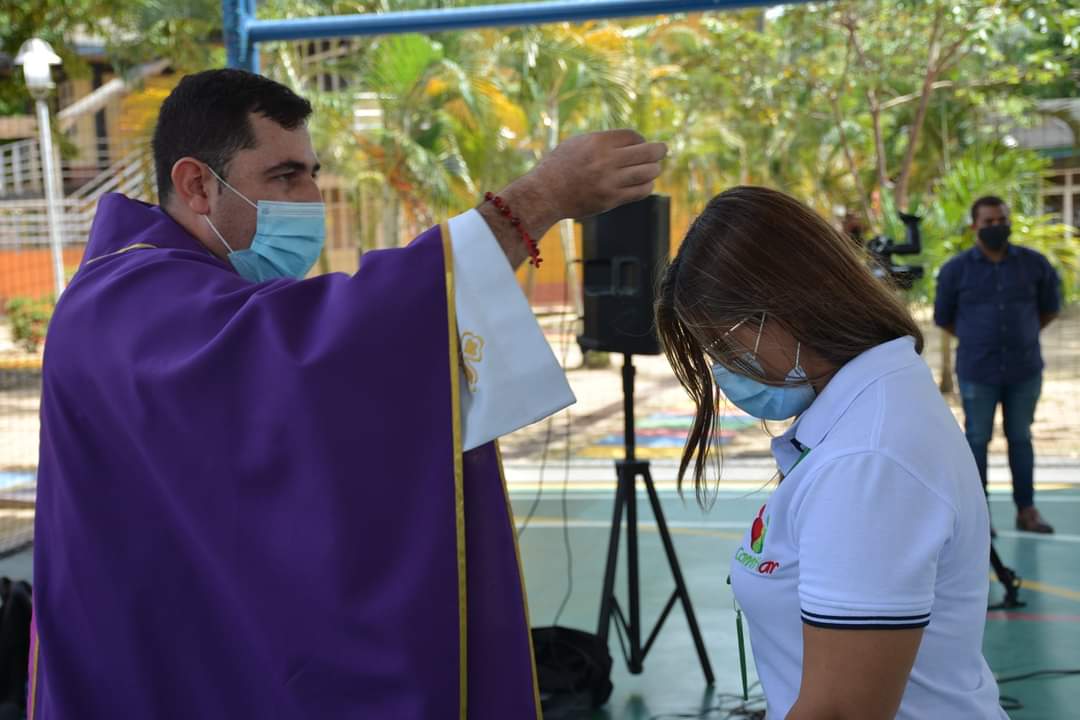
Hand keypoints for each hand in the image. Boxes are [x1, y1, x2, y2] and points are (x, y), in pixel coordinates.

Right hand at [532, 130, 667, 220]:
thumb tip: (632, 140)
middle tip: (663, 150)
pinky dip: (646, 186)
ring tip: (653, 168)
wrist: (545, 193)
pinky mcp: (611, 199)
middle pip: (647, 152)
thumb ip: (604, 140)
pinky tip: (644, 183)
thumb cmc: (560, 166)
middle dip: (659, 150)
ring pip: (648, 172)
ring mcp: (610, 181)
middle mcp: (606, 160)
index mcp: (598, 142)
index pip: (633, 136)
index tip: (640, 144)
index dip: (641, 139)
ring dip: (654, 169)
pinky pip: (640, 191)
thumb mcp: (579, 143)